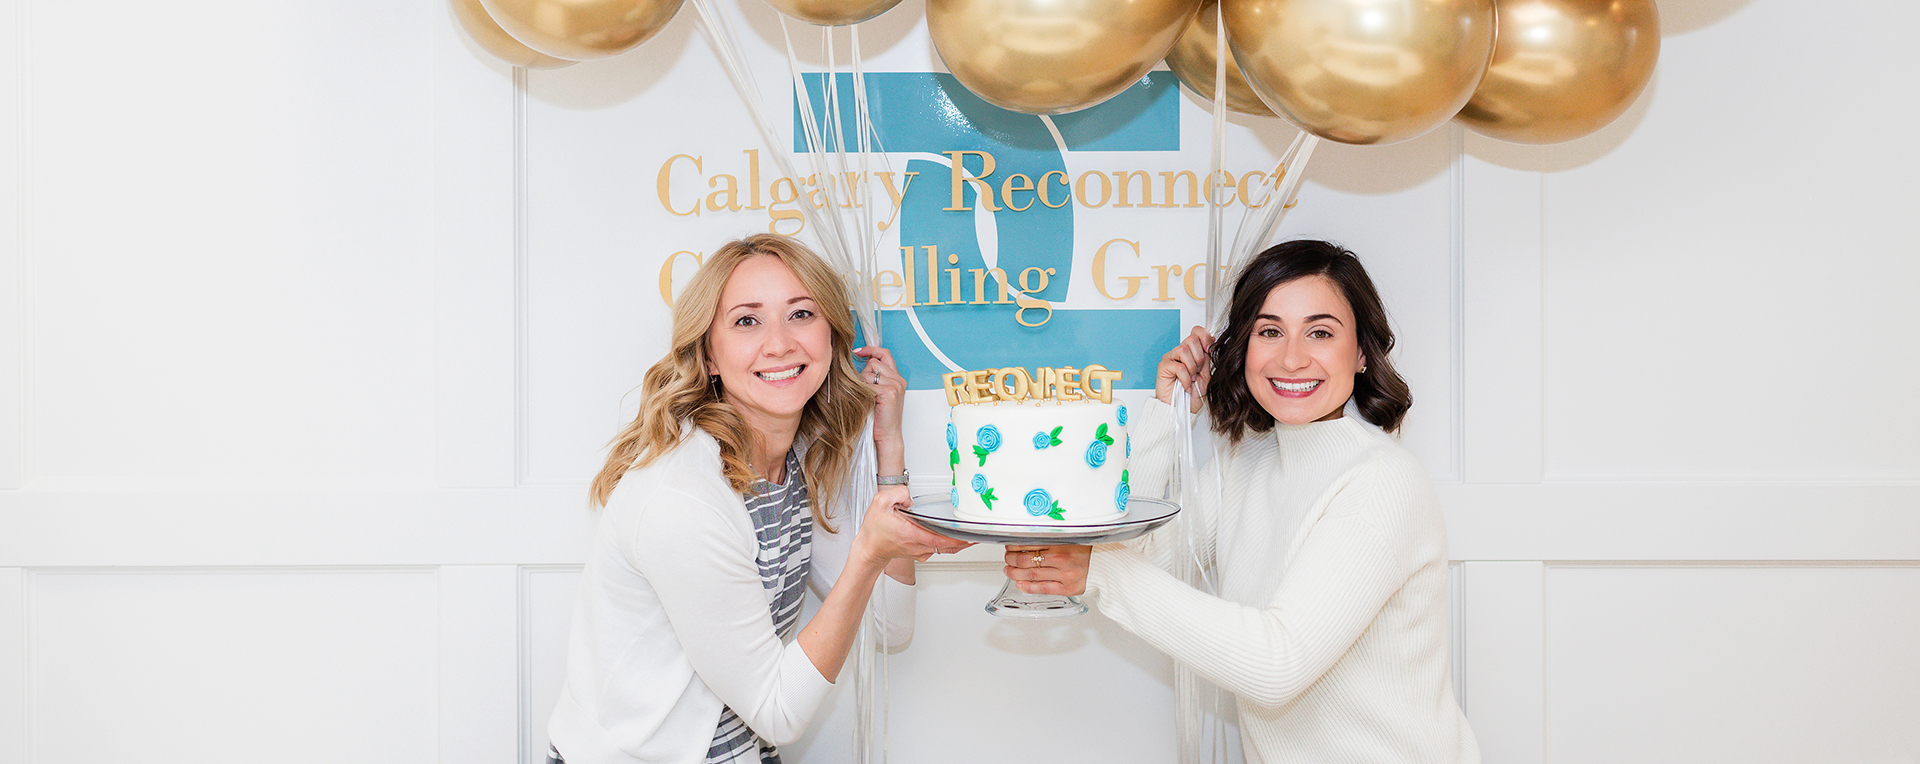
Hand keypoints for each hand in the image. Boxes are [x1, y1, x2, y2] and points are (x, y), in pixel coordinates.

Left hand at [854, 346, 906, 469]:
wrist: (888, 436)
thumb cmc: (881, 418)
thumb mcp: (879, 394)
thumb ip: (874, 379)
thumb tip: (859, 364)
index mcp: (897, 378)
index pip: (884, 353)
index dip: (870, 350)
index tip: (857, 351)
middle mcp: (898, 380)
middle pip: (873, 363)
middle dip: (864, 374)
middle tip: (865, 391)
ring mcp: (895, 385)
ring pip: (869, 372)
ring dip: (863, 384)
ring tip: (867, 398)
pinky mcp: (889, 393)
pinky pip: (868, 384)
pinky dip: (863, 392)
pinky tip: (867, 402)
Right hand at [855, 486, 971, 565]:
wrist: (868, 549)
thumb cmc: (874, 531)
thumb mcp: (880, 503)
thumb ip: (897, 493)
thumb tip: (909, 495)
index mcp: (912, 534)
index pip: (942, 539)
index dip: (959, 539)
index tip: (972, 536)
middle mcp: (919, 545)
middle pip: (949, 545)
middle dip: (965, 540)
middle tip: (979, 534)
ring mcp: (920, 551)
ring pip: (945, 548)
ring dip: (957, 542)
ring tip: (970, 535)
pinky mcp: (920, 553)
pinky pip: (938, 548)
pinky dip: (946, 543)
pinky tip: (952, 536)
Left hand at [1003, 545, 1090, 595]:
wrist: (1108, 566)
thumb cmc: (1089, 552)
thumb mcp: (1071, 539)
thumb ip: (1052, 540)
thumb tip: (1028, 541)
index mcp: (1062, 543)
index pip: (1030, 543)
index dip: (1015, 545)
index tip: (1010, 546)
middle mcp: (1062, 559)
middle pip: (1027, 559)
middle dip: (1012, 559)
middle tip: (1007, 558)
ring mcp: (1064, 575)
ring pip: (1031, 574)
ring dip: (1015, 573)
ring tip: (1009, 570)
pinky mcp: (1067, 588)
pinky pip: (1042, 589)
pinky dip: (1028, 587)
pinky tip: (1019, 584)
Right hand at [1156, 326, 1213, 411]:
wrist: (1182, 410)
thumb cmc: (1192, 396)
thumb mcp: (1206, 375)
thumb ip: (1207, 358)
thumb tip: (1211, 342)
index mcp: (1191, 352)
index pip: (1196, 331)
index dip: (1204, 336)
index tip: (1209, 349)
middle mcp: (1179, 353)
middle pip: (1191, 339)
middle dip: (1199, 357)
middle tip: (1198, 371)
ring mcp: (1170, 358)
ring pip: (1184, 349)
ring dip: (1192, 367)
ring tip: (1191, 378)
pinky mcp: (1163, 366)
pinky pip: (1179, 366)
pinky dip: (1185, 378)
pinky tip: (1186, 385)